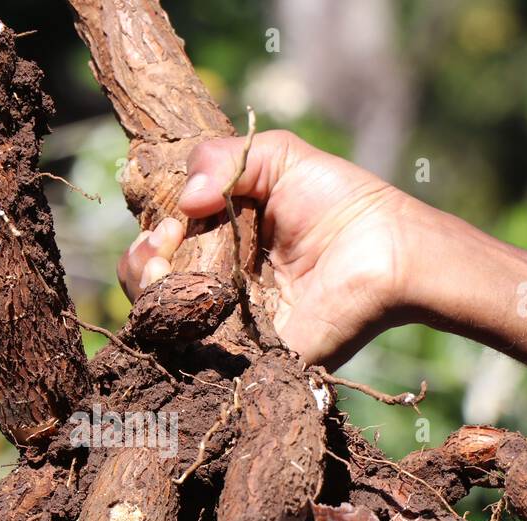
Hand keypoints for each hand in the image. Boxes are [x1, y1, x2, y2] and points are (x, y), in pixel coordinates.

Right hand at [116, 130, 420, 367]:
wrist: (387, 251)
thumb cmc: (341, 202)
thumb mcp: (278, 157)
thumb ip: (222, 159)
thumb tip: (184, 203)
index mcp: (222, 244)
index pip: (160, 248)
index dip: (150, 234)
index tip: (170, 219)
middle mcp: (218, 287)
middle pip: (148, 286)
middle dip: (139, 261)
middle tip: (168, 237)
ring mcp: (227, 325)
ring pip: (157, 322)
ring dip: (146, 285)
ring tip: (169, 260)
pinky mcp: (241, 358)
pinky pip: (188, 353)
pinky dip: (172, 320)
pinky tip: (187, 288)